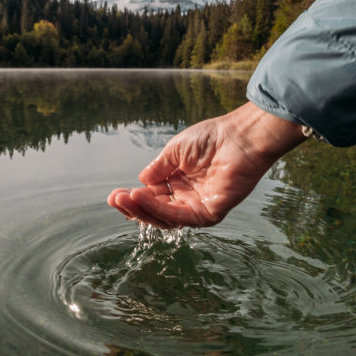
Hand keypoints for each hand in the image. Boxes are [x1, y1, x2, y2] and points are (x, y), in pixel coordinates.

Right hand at [108, 102, 305, 227]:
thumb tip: (140, 181)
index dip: (134, 198)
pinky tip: (142, 197)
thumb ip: (158, 168)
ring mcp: (199, 206)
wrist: (239, 137)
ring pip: (165, 218)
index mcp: (180, 182)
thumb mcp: (175, 151)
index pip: (153, 198)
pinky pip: (180, 217)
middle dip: (134, 207)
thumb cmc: (212, 138)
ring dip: (143, 209)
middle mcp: (188, 197)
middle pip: (156, 211)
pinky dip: (159, 209)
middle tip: (115, 199)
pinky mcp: (210, 213)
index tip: (116, 195)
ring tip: (125, 198)